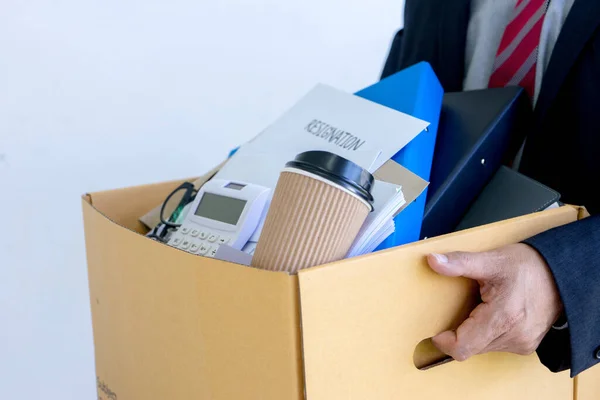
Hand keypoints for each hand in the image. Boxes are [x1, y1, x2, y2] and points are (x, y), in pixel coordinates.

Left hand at [426, 243, 562, 360]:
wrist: (561, 275)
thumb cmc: (527, 266)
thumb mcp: (491, 260)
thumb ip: (460, 263)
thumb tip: (433, 260)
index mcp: (503, 317)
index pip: (462, 347)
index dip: (445, 341)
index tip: (438, 329)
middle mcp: (514, 336)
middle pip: (470, 348)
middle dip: (459, 332)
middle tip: (464, 307)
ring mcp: (522, 343)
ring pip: (482, 348)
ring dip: (474, 333)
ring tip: (481, 308)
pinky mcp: (526, 346)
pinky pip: (495, 346)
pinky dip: (487, 333)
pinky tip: (493, 314)